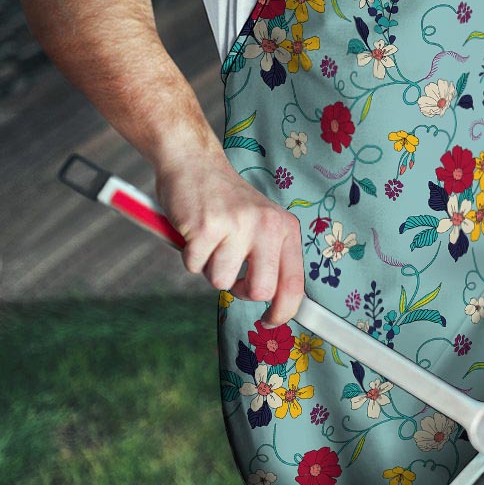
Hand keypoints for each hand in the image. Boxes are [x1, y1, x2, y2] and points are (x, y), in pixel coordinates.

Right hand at [156, 155, 304, 326]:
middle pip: (260, 290)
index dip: (284, 311)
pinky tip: (194, 232)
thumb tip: (277, 304)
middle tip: (231, 273)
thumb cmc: (227, 202)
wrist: (195, 163)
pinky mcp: (206, 227)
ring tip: (211, 240)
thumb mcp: (261, 224)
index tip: (270, 321)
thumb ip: (271, 257)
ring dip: (210, 268)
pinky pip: (194, 266)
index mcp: (285, 228)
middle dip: (241, 291)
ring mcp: (237, 225)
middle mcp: (267, 226)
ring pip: (221, 281)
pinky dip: (189, 256)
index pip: (294, 282)